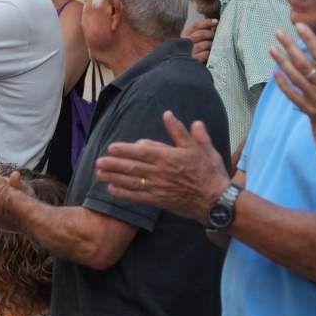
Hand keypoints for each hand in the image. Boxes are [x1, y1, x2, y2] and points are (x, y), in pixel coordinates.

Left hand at [96, 112, 230, 218]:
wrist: (216, 200)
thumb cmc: (210, 172)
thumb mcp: (200, 147)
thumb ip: (182, 132)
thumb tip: (168, 114)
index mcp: (169, 157)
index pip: (142, 152)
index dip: (125, 150)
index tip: (111, 148)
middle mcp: (160, 172)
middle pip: (132, 167)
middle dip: (113, 164)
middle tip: (98, 162)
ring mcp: (158, 188)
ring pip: (131, 181)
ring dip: (113, 177)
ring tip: (99, 174)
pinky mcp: (159, 201)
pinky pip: (137, 197)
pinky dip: (123, 194)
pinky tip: (111, 190)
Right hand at [182, 17, 216, 64]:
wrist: (184, 69)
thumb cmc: (193, 53)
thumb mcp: (194, 42)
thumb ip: (201, 33)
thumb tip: (214, 25)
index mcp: (184, 36)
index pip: (196, 26)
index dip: (206, 22)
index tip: (216, 21)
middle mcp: (184, 43)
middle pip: (201, 34)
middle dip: (210, 34)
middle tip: (214, 37)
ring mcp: (189, 52)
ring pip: (205, 44)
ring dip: (211, 45)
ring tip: (212, 48)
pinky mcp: (194, 61)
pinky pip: (206, 54)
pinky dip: (209, 54)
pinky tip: (209, 56)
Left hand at [271, 23, 315, 153]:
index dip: (309, 39)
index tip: (299, 26)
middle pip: (302, 63)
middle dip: (289, 46)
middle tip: (278, 33)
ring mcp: (315, 98)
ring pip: (294, 77)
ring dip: (282, 62)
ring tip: (272, 49)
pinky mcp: (309, 109)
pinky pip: (292, 95)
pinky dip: (282, 84)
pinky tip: (275, 73)